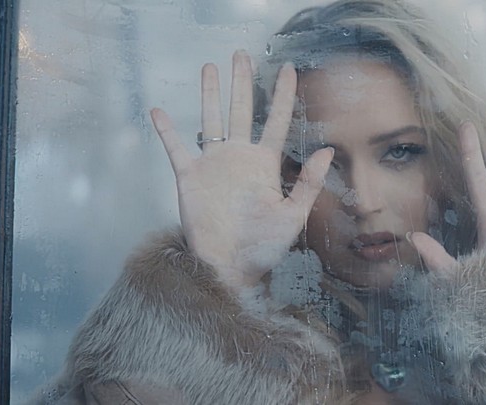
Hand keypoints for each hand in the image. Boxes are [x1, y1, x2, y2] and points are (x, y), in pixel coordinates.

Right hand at [150, 51, 332, 288]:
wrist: (231, 268)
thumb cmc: (265, 248)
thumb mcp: (293, 216)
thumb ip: (308, 183)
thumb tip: (327, 149)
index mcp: (265, 164)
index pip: (276, 121)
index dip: (283, 95)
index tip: (289, 69)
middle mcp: (239, 158)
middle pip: (241, 110)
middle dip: (242, 82)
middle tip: (242, 55)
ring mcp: (214, 165)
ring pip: (211, 119)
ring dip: (210, 94)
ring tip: (210, 67)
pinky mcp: (190, 177)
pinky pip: (176, 148)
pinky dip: (166, 131)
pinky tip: (158, 111)